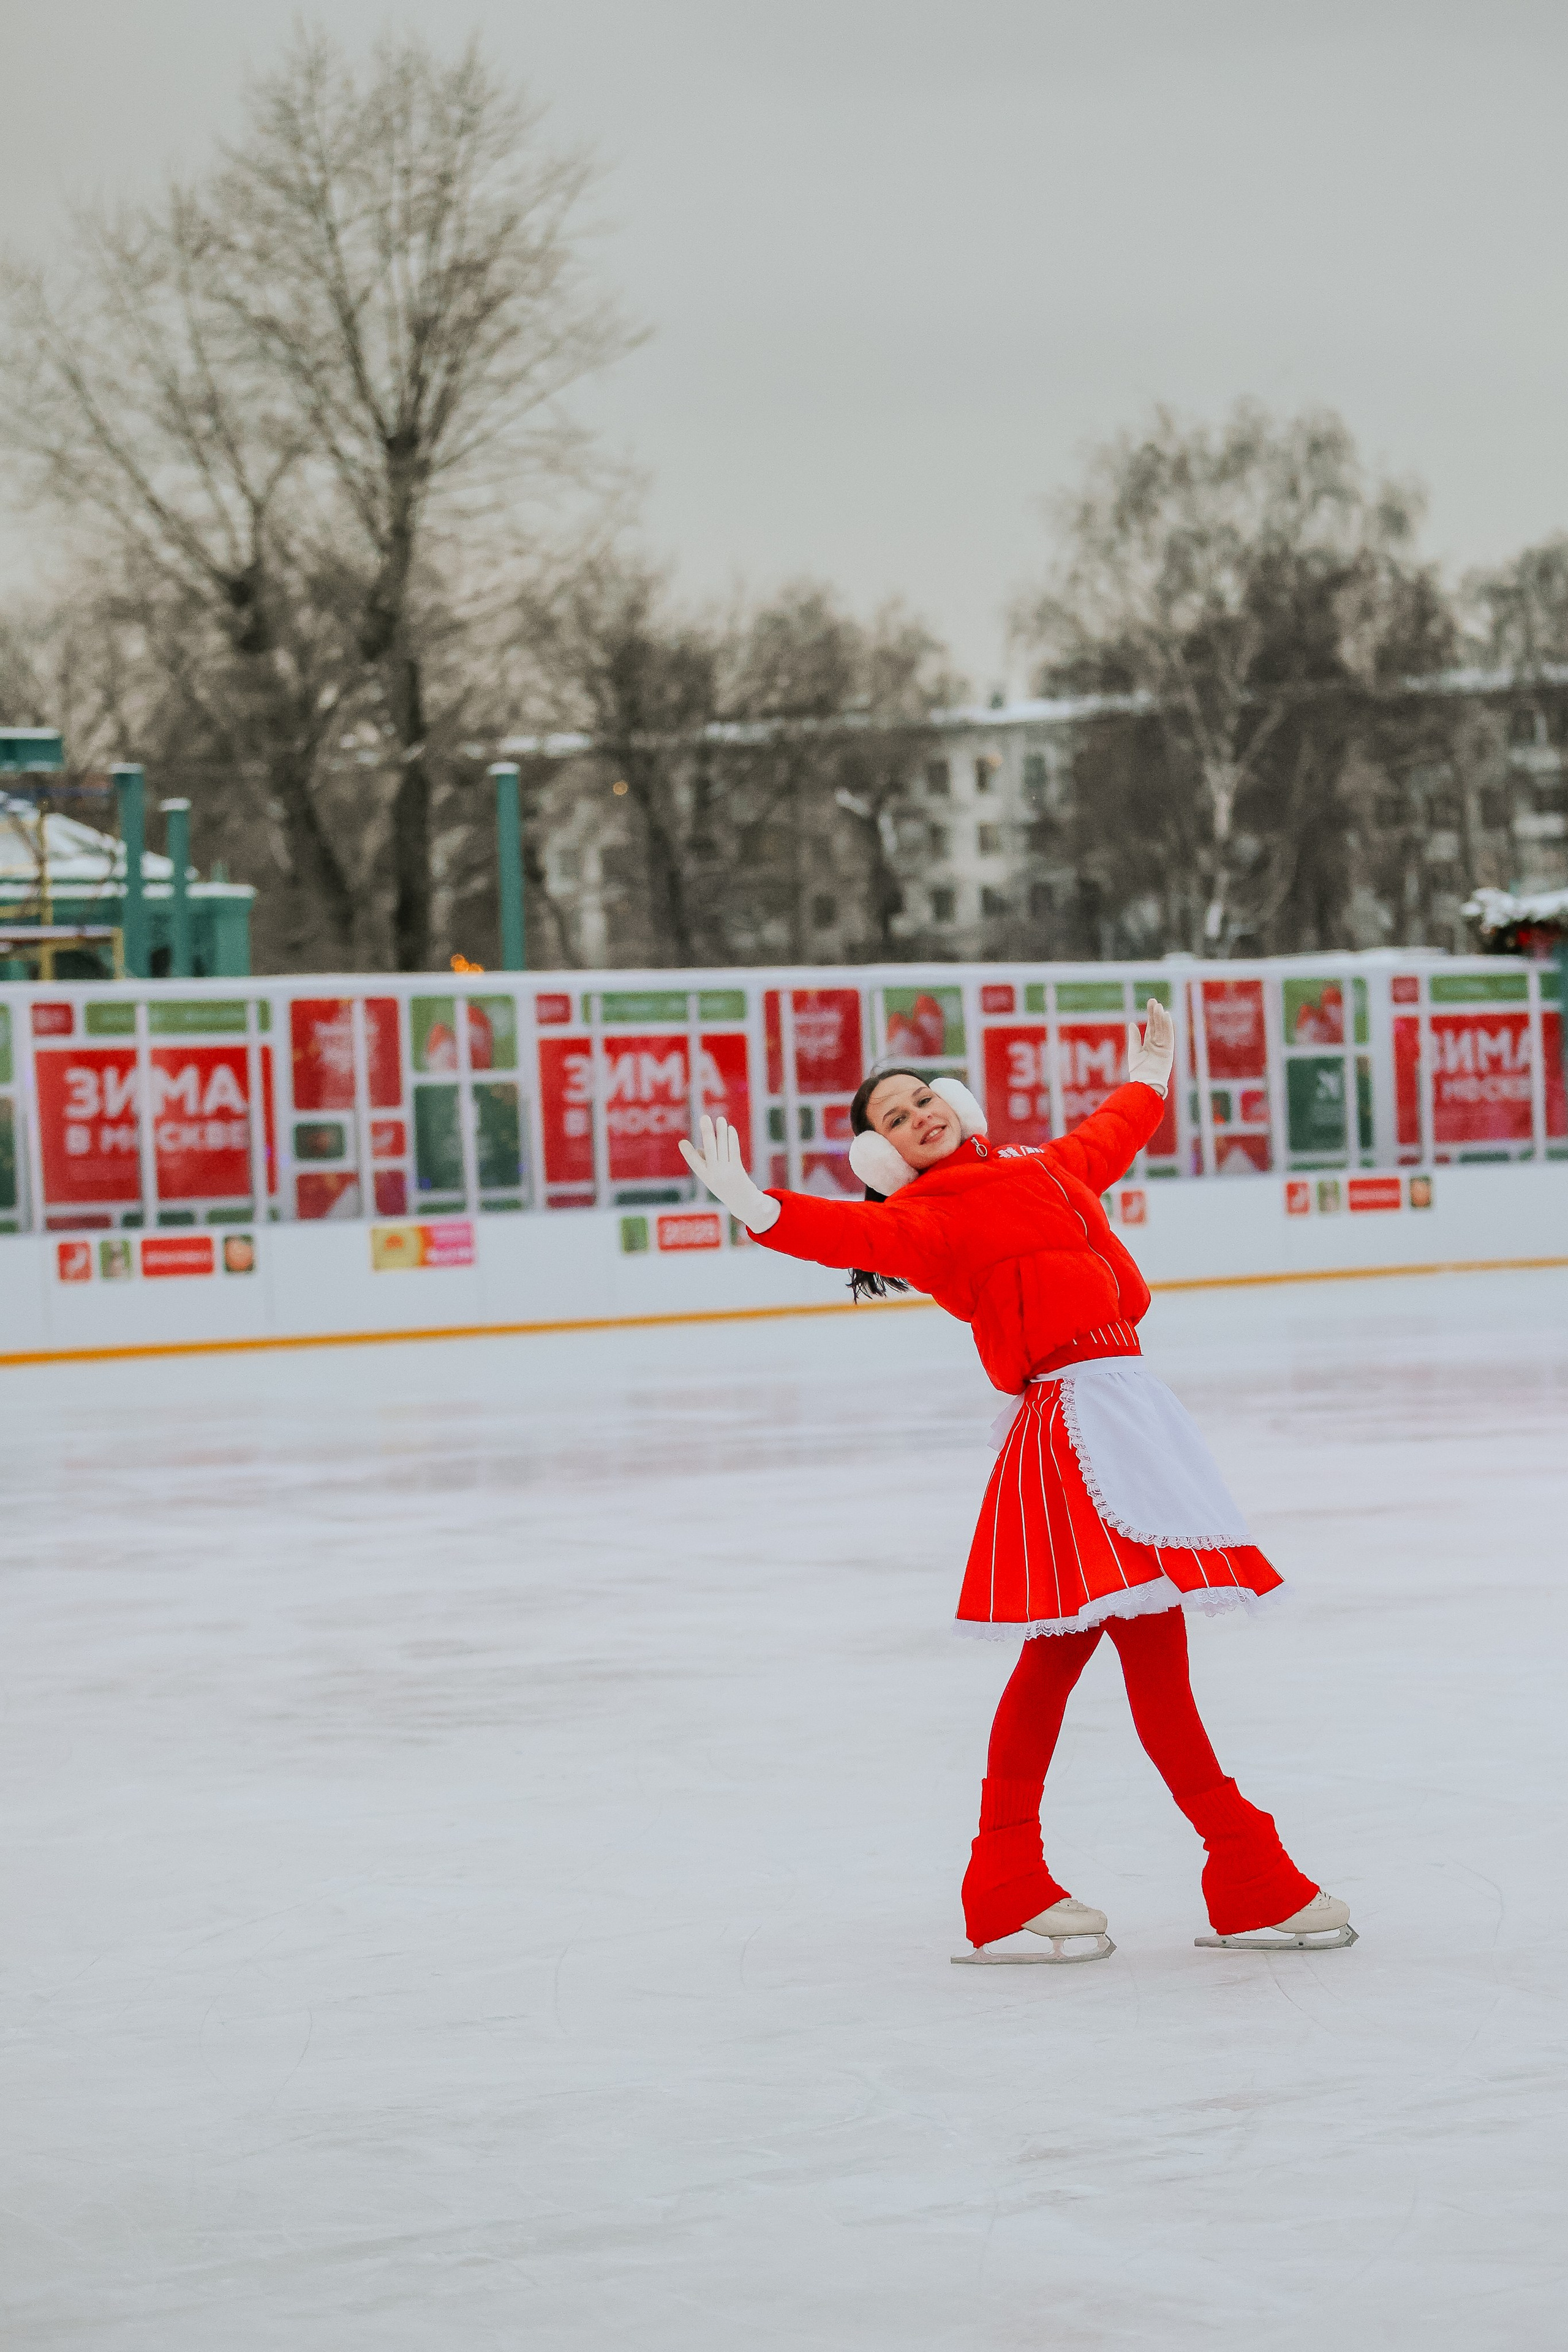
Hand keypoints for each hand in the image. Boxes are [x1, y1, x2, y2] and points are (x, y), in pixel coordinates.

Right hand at [678, 1115, 779, 1232]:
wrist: (743, 1203)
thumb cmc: (724, 1188)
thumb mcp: (711, 1178)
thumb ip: (704, 1163)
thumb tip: (699, 1148)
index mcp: (706, 1177)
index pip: (694, 1163)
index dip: (688, 1153)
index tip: (682, 1142)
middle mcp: (715, 1174)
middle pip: (709, 1149)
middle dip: (707, 1132)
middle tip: (704, 1117)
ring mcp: (727, 1171)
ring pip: (723, 1147)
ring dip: (721, 1131)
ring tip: (720, 1119)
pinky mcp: (738, 1169)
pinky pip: (733, 1150)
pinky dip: (731, 1139)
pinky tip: (730, 1129)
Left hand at [1127, 997, 1173, 1095]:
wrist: (1145, 1084)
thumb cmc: (1138, 1072)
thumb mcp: (1134, 1052)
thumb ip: (1134, 1038)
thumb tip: (1132, 1023)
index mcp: (1149, 1045)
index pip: (1151, 1026)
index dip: (1151, 1015)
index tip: (1151, 1003)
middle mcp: (1158, 1045)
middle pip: (1157, 1026)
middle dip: (1156, 1014)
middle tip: (1154, 1001)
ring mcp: (1164, 1048)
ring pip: (1163, 1030)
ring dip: (1162, 1019)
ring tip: (1159, 1007)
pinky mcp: (1168, 1052)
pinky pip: (1169, 1037)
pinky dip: (1168, 1027)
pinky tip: (1167, 1017)